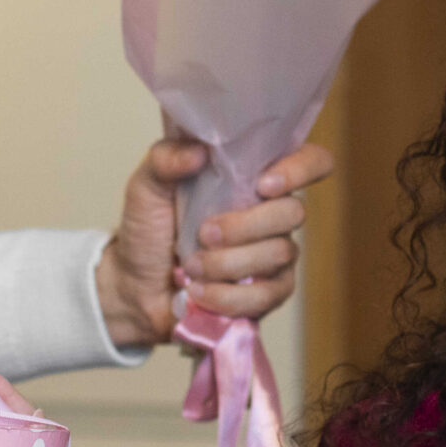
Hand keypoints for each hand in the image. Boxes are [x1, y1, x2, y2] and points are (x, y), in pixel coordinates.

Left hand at [94, 137, 335, 347]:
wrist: (134, 287)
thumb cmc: (149, 231)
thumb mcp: (146, 186)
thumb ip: (165, 159)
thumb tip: (199, 151)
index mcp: (253, 179)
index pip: (310, 162)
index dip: (301, 169)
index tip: (263, 184)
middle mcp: (272, 214)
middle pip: (293, 213)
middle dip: (245, 226)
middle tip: (204, 234)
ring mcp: (275, 256)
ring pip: (279, 254)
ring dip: (228, 264)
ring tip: (191, 268)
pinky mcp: (269, 294)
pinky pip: (267, 295)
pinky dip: (227, 295)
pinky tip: (199, 292)